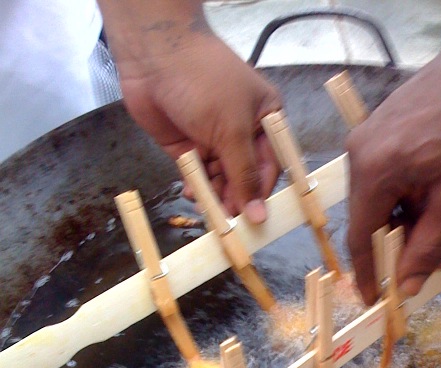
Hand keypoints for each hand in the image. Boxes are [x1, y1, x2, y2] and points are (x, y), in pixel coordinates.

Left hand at [100, 3, 281, 221]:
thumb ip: (244, 175)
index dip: (263, 193)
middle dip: (236, 198)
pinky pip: (198, 176)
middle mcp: (243, 132)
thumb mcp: (232, 130)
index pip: (271, 167)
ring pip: (221, 180)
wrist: (154, 55)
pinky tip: (193, 194)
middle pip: (245, 177)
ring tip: (209, 208)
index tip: (256, 220)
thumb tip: (259, 214)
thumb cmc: (205, 82)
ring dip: (215, 196)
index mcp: (266, 120)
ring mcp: (215, 140)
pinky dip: (197, 188)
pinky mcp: (189, 147)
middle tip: (229, 222)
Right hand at [347, 50, 440, 303]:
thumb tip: (405, 286)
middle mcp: (358, 155)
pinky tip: (439, 206)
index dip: (368, 273)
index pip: (361, 237)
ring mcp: (366, 141)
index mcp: (372, 171)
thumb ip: (428, 246)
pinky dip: (411, 198)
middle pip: (373, 219)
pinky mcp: (377, 133)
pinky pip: (388, 179)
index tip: (374, 301)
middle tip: (437, 262)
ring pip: (383, 201)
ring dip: (413, 222)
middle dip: (403, 245)